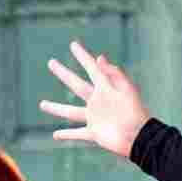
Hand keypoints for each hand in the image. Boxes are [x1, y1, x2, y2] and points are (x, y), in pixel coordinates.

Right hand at [40, 41, 151, 158]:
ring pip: (71, 112)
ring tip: (42, 104)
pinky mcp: (94, 133)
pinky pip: (78, 134)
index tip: (73, 44)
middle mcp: (96, 101)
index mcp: (105, 88)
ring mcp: (94, 117)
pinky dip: (66, 134)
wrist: (139, 136)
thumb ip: (113, 73)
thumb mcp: (126, 88)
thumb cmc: (136, 111)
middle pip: (76, 85)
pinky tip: (54, 135)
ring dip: (56, 108)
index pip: (91, 67)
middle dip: (63, 74)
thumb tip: (99, 57)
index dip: (83, 56)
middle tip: (51, 63)